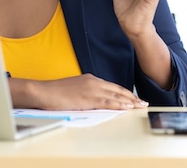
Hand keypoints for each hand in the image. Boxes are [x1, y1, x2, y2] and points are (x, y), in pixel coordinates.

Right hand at [10, 74, 148, 110]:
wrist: (43, 92)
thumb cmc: (55, 93)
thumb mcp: (75, 90)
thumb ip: (87, 93)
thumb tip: (96, 101)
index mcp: (90, 79)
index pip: (112, 87)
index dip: (125, 93)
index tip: (134, 98)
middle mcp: (93, 82)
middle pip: (118, 90)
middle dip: (132, 97)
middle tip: (143, 103)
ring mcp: (91, 89)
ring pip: (115, 96)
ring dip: (130, 101)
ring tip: (140, 106)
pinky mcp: (88, 98)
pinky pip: (107, 102)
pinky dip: (119, 104)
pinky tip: (127, 107)